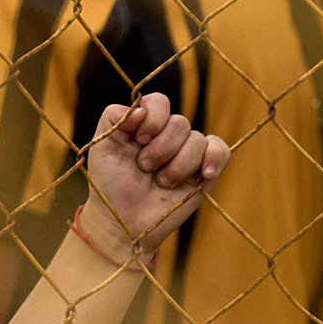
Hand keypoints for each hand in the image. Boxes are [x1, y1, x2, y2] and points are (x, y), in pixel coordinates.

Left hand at [80, 92, 229, 262]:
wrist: (122, 221)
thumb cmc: (109, 185)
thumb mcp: (102, 146)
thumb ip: (113, 117)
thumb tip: (142, 109)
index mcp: (145, 126)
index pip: (159, 103)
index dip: (153, 120)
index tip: (138, 141)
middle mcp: (167, 136)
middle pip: (180, 122)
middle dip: (161, 148)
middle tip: (145, 168)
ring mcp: (187, 153)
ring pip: (197, 140)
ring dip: (177, 164)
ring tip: (161, 182)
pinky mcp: (204, 172)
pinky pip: (220, 150)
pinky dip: (214, 159)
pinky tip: (204, 175)